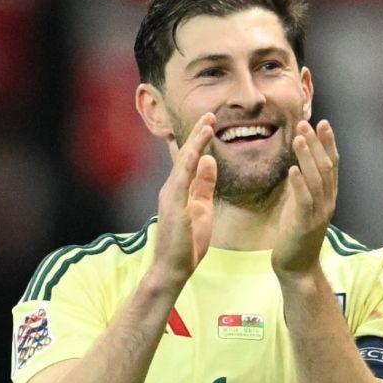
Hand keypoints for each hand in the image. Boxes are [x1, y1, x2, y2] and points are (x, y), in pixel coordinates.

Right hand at [150, 113, 216, 287]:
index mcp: (180, 190)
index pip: (191, 160)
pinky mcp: (173, 205)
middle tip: (211, 114)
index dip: (201, 141)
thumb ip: (205, 185)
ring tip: (208, 124)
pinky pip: (183, 179)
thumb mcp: (202, 208)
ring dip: (196, 142)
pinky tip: (199, 150)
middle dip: (198, 134)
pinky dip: (191, 162)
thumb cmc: (187, 243)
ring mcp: (170, 196)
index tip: (211, 123)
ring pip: (184, 163)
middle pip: (186, 155)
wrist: (173, 268)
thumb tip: (210, 160)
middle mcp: (171, 189)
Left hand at [272, 120, 338, 278]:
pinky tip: (292, 169)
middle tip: (307, 123)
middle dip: (317, 143)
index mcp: (328, 196)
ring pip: (316, 179)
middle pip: (326, 166)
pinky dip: (299, 184)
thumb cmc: (296, 236)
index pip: (331, 163)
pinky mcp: (306, 224)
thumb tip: (297, 166)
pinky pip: (304, 200)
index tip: (321, 123)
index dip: (328, 142)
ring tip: (299, 138)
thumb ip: (302, 188)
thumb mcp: (300, 207)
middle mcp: (328, 201)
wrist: (297, 267)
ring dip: (307, 157)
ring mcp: (319, 212)